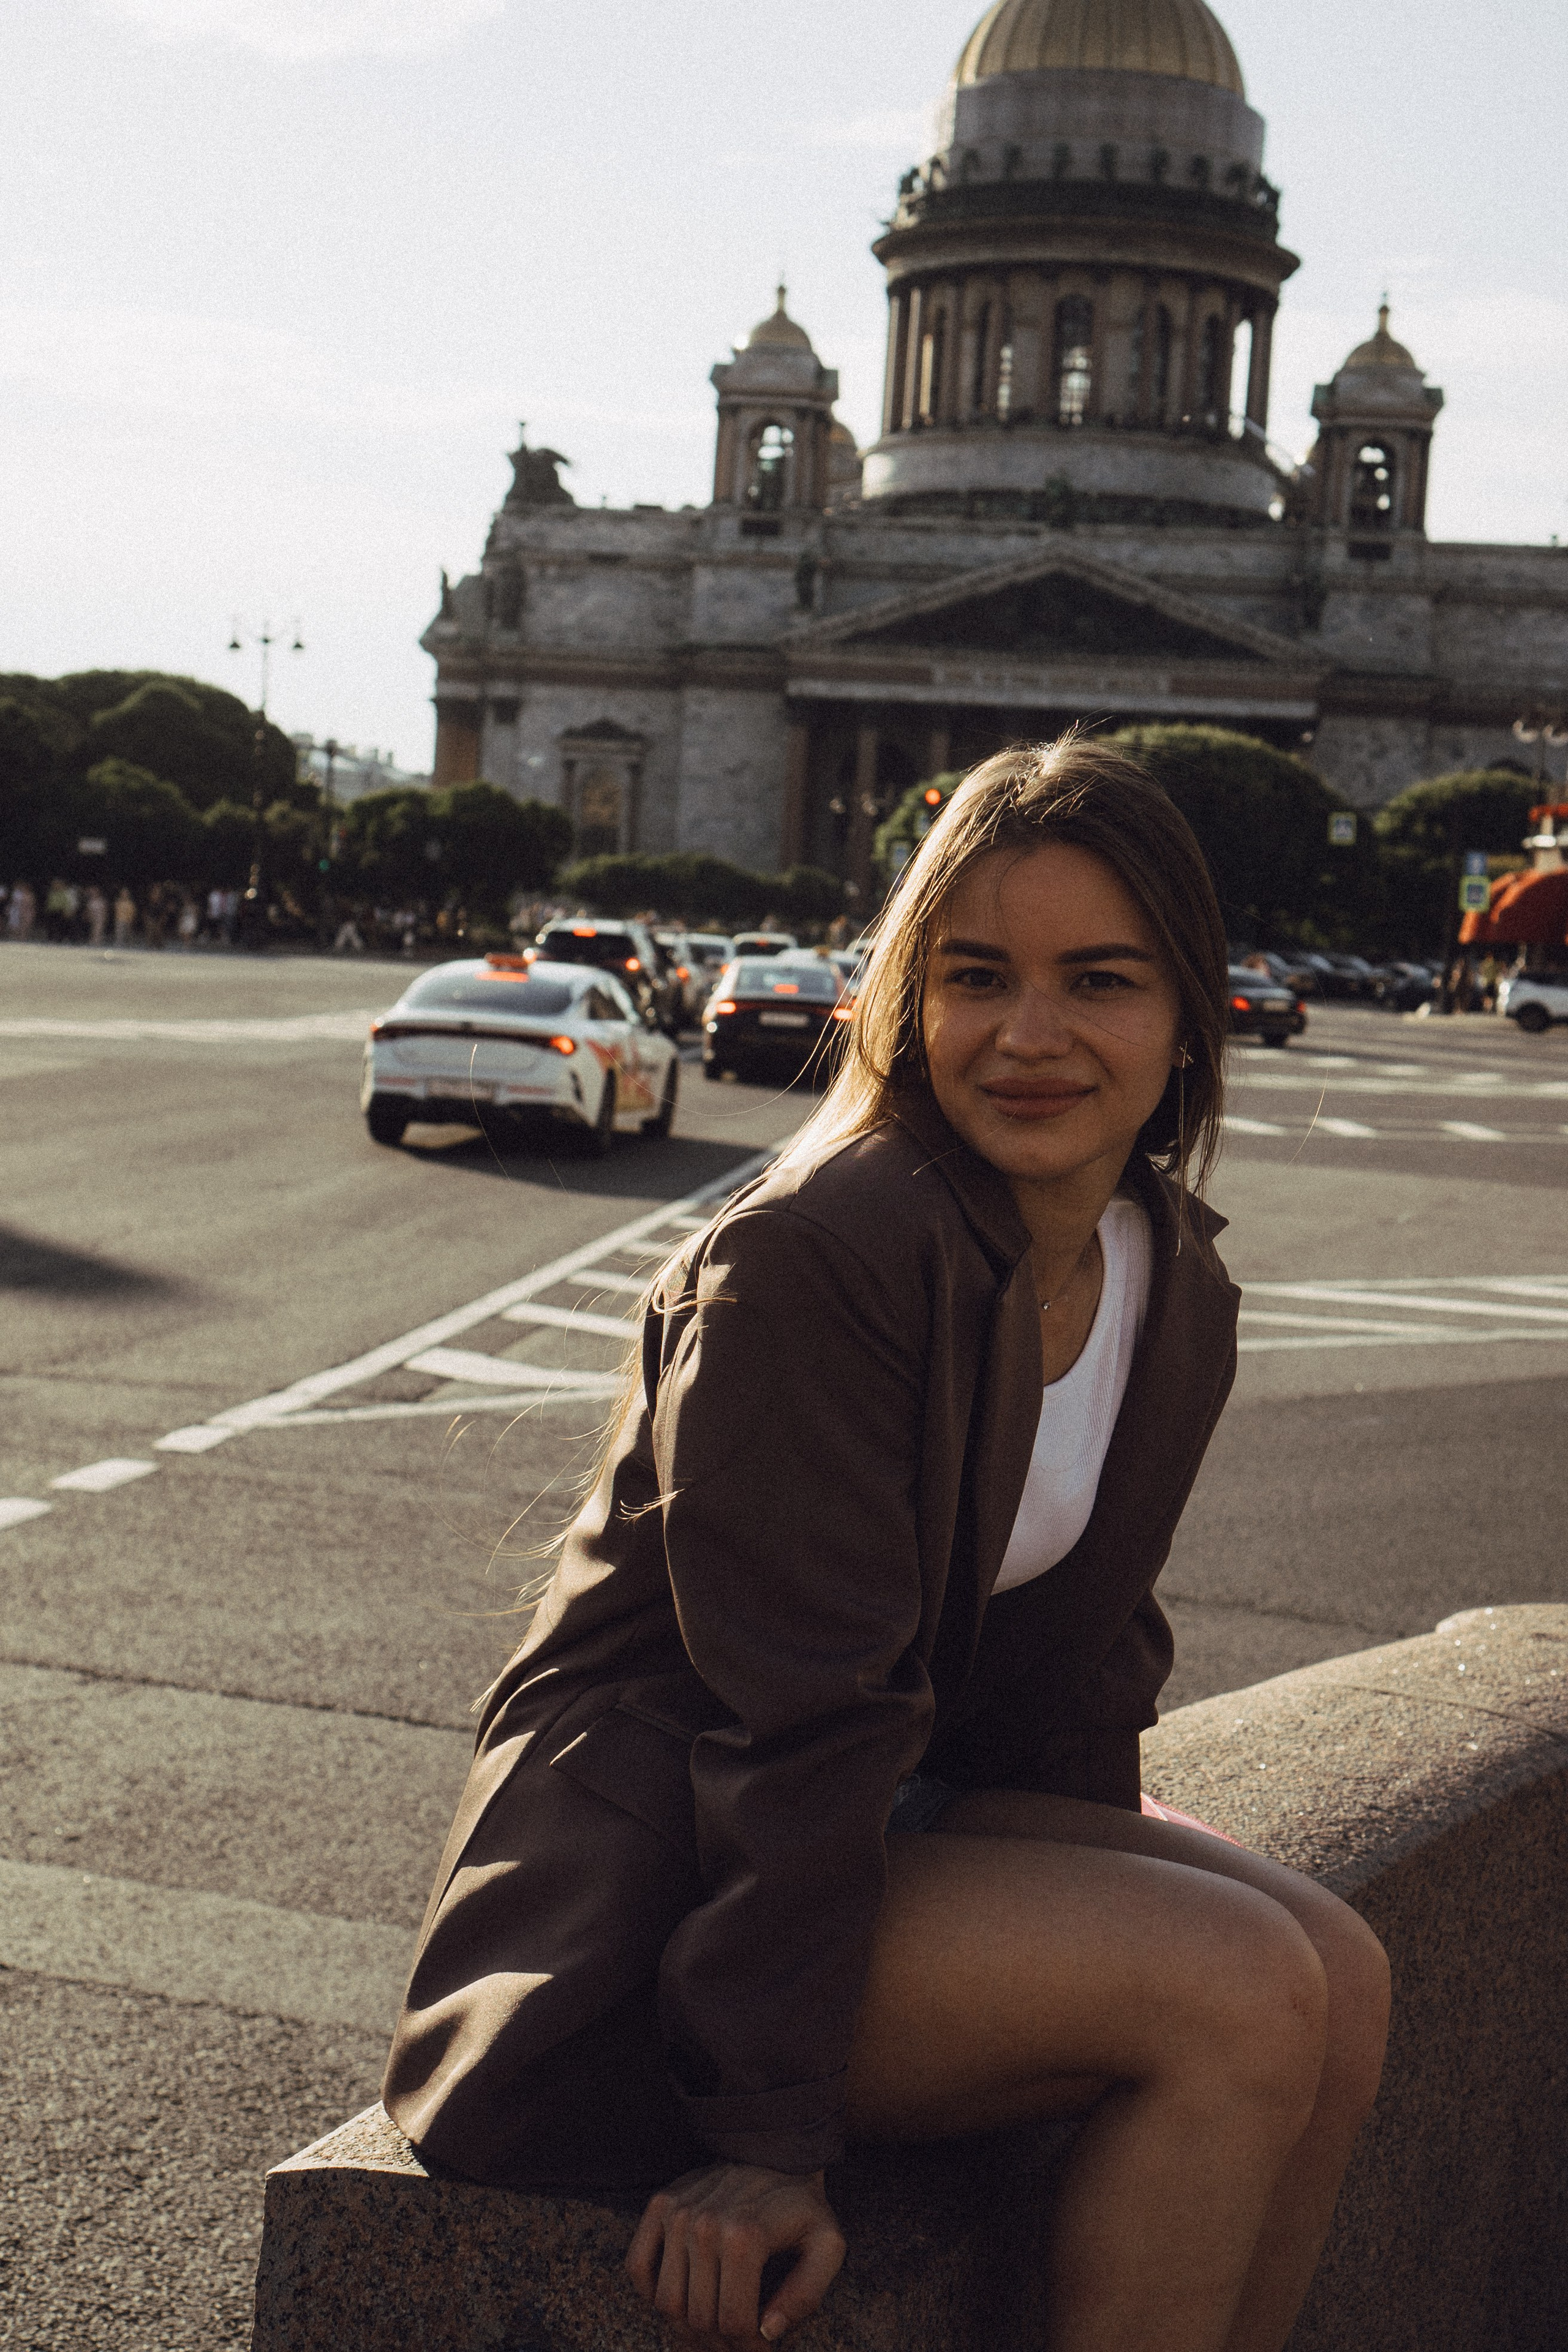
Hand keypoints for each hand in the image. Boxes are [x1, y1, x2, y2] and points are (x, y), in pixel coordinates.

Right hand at [624, 2160, 845, 2346]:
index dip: (750, 2347)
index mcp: (746, 2237)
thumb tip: (768, 2331)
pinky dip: (651, 2293)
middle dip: (722, 2343)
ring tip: (713, 2328)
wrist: (775, 2150)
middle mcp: (704, 2224)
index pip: (735, 2322)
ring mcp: (677, 2212)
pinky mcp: (660, 2204)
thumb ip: (807, 2294)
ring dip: (688, 2328)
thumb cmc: (802, 2206)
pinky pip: (638, 2267)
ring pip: (668, 2302)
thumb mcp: (827, 2245)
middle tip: (739, 2343)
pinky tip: (682, 2298)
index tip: (761, 2347)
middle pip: (700, 2318)